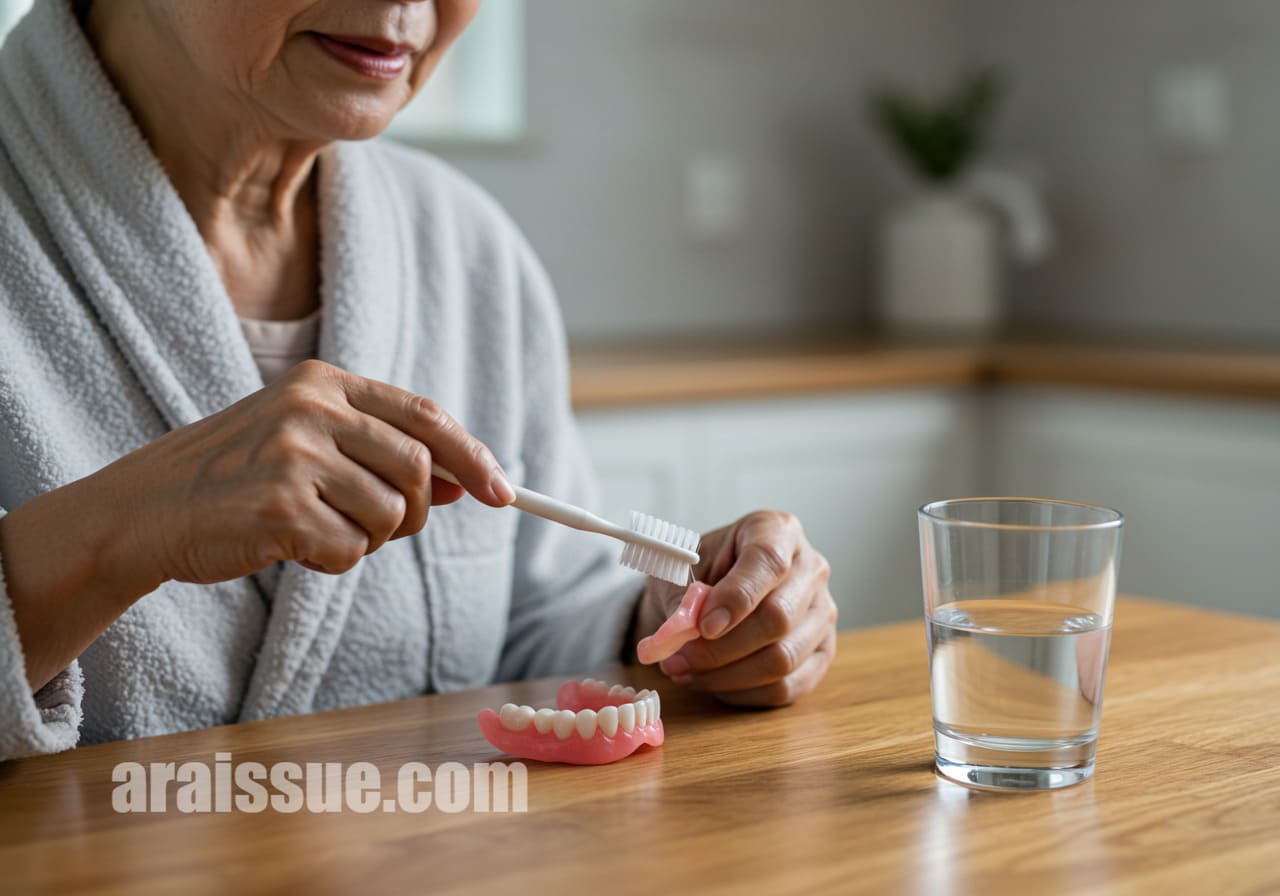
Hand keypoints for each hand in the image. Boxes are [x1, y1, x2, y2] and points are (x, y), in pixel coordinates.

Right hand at [105, 359, 514, 582]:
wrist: (144, 510)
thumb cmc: (234, 478)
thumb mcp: (306, 442)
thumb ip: (380, 452)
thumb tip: (465, 482)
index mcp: (322, 381)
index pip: (424, 416)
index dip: (471, 456)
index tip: (503, 494)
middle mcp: (311, 408)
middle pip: (419, 468)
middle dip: (416, 511)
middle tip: (384, 527)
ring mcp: (294, 455)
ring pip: (390, 514)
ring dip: (369, 539)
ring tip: (318, 530)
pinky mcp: (280, 507)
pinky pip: (350, 550)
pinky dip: (333, 560)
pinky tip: (291, 547)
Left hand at [634, 511, 836, 705]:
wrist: (712, 588)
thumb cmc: (699, 572)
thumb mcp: (681, 571)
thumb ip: (683, 601)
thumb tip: (680, 637)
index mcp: (776, 530)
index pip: (768, 562)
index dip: (736, 598)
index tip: (703, 626)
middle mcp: (811, 568)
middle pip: (778, 618)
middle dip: (721, 648)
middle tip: (677, 658)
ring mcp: (823, 612)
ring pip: (783, 658)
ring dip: (726, 675)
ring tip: (686, 671)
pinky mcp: (822, 652)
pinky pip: (788, 687)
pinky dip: (744, 693)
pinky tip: (713, 684)